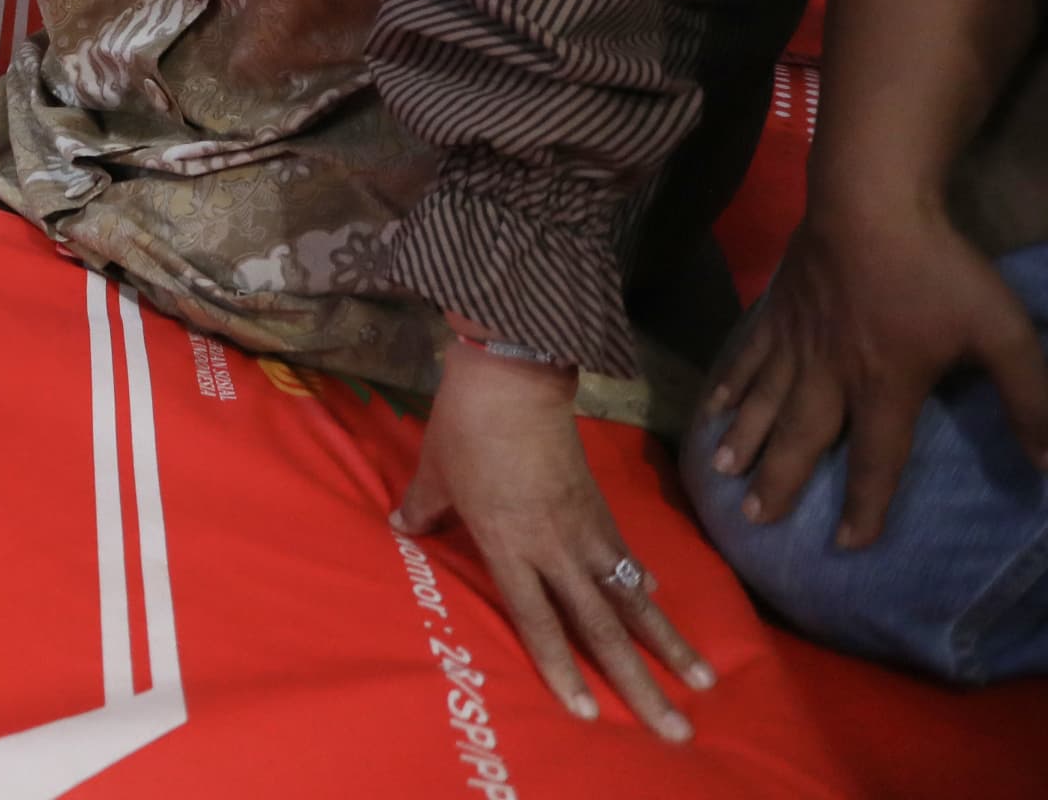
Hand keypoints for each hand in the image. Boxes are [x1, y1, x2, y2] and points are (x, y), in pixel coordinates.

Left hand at [395, 340, 711, 739]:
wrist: (513, 376)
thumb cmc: (465, 426)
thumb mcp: (434, 471)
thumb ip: (423, 507)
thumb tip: (402, 525)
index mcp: (509, 545)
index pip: (538, 621)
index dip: (561, 669)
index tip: (588, 714)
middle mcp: (555, 548)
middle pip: (603, 627)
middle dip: (641, 682)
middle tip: (676, 729)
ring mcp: (586, 529)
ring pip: (634, 599)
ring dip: (669, 642)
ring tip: (704, 683)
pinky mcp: (602, 507)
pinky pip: (627, 557)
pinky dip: (644, 583)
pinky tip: (660, 602)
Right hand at [702, 205, 1047, 541]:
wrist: (869, 198)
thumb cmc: (935, 265)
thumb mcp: (1000, 329)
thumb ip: (1028, 397)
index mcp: (885, 385)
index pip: (875, 459)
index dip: (864, 505)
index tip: (848, 544)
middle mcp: (831, 374)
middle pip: (801, 436)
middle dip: (780, 481)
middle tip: (755, 519)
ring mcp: (796, 341)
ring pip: (764, 401)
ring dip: (746, 440)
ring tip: (725, 474)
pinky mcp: (777, 309)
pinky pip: (748, 355)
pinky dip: (730, 384)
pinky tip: (715, 407)